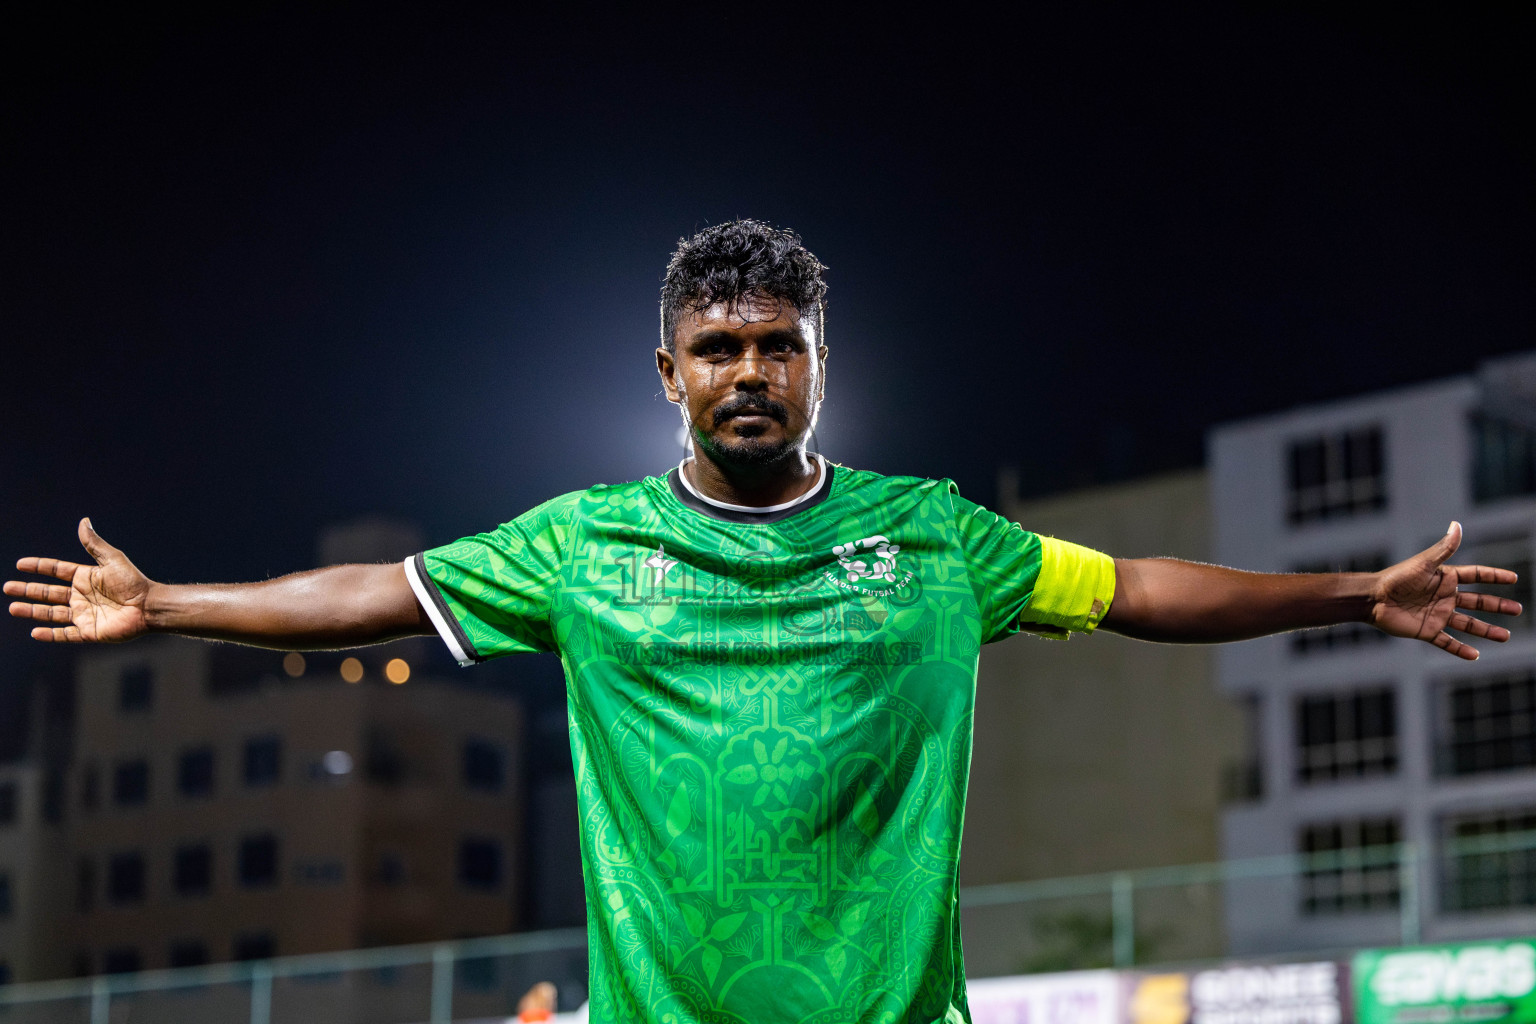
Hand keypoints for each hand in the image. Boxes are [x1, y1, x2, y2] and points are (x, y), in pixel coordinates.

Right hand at [6, 519, 154, 642]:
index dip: (39, 567)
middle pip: (48, 593)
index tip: (20, 564)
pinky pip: (65, 635)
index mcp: (86, 578)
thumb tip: (83, 521)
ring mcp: (84, 615)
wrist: (149, 606)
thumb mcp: (112, 559)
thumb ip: (94, 544)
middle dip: (28, 590)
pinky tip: (35, 632)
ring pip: (51, 613)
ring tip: (13, 608)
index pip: (57, 571)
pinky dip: (50, 634)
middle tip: (8, 587)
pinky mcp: (89, 632)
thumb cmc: (134, 581)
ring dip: (32, 611)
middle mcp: (82, 596)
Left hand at [1370, 521, 1521, 659]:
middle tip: (1517, 609)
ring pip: (1468, 624)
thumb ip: (1443, 548)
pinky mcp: (1426, 630)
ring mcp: (1437, 615)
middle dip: (1497, 605)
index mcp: (1445, 579)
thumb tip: (1457, 524)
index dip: (1493, 577)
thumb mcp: (1424, 563)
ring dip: (1486, 630)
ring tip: (1505, 636)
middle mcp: (1444, 597)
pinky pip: (1447, 642)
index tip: (1513, 579)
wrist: (1373, 599)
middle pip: (1477, 602)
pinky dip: (1460, 650)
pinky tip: (1475, 655)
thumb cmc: (1396, 578)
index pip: (1475, 576)